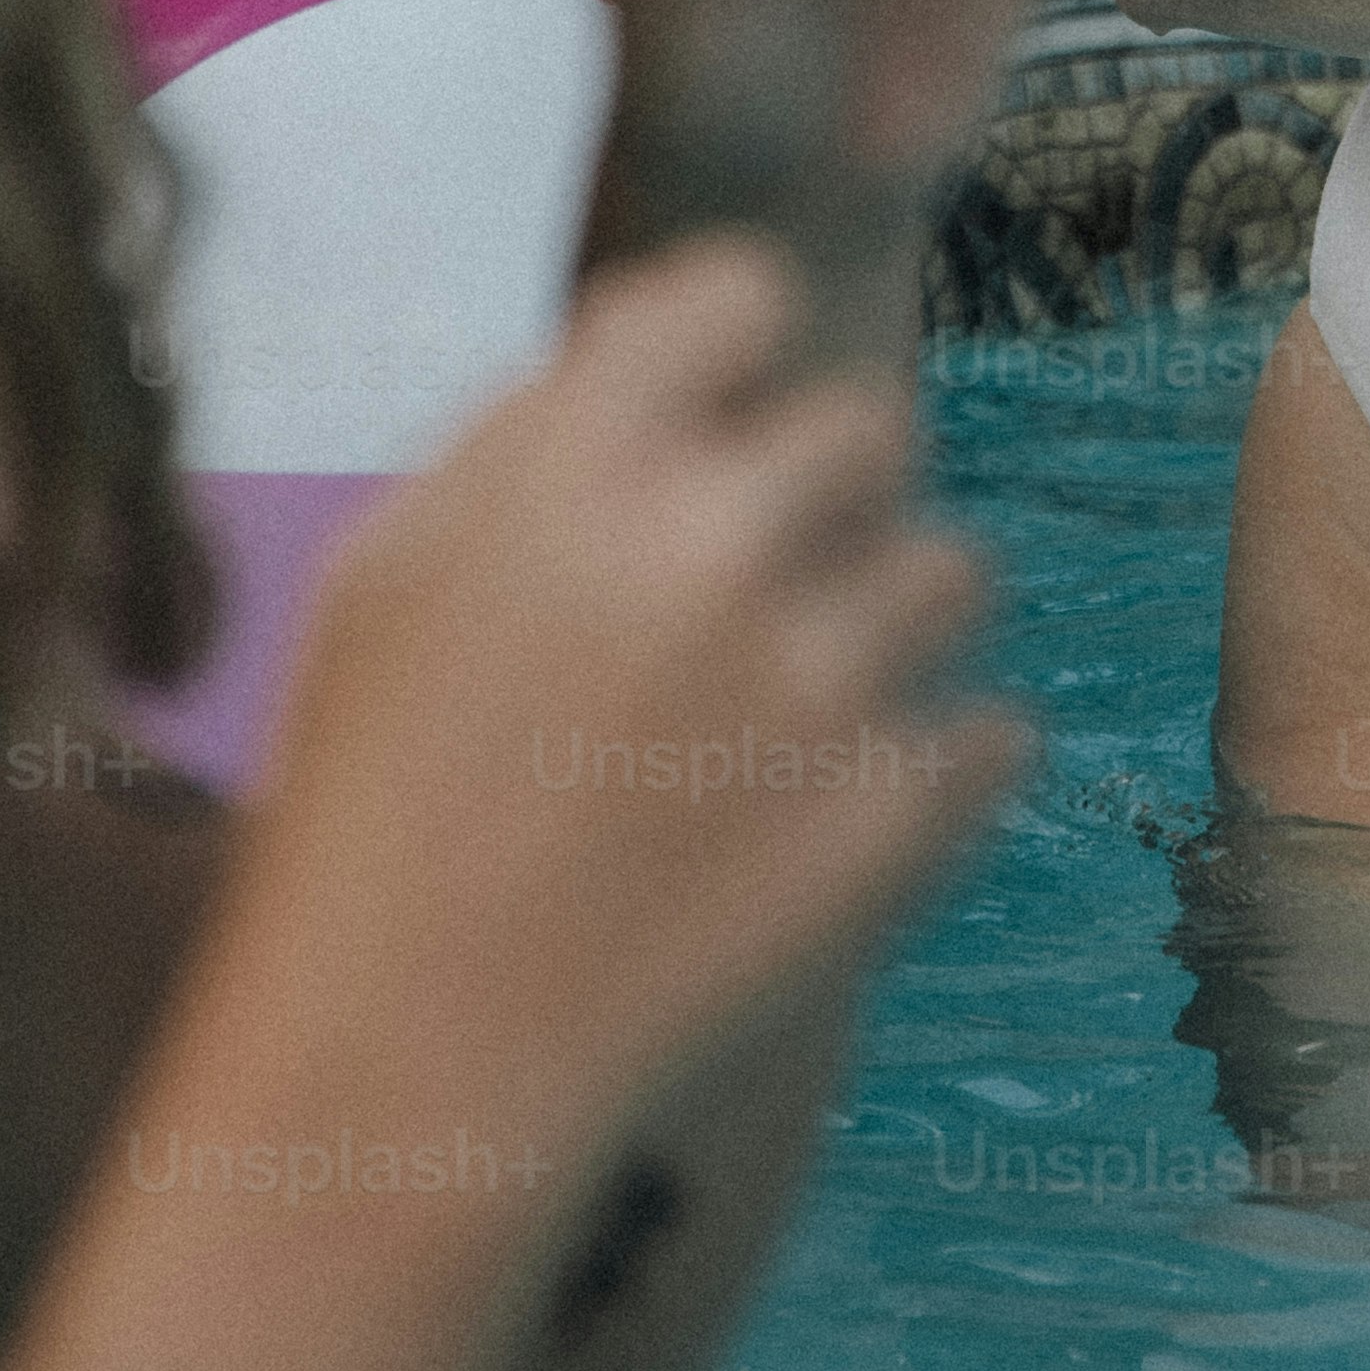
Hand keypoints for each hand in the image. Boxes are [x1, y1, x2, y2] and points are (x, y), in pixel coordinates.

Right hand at [229, 231, 1026, 1225]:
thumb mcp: (390, 569)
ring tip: (785, 719)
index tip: (710, 438)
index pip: (750, 295)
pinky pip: (994, 731)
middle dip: (820, 500)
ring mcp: (818, 683)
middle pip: (874, 425)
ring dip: (889, 628)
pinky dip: (935, 771)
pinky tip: (825, 819)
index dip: (733, 364)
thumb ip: (533, 428)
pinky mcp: (895, 816)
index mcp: (577, 460)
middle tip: (747, 596)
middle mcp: (711, 543)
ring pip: (956, 571)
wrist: (402, 1075)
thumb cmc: (375, 808)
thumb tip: (659, 324)